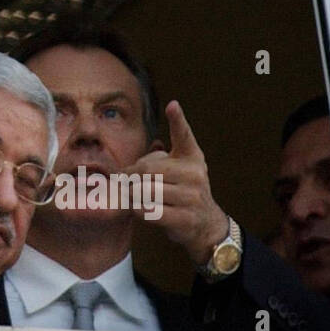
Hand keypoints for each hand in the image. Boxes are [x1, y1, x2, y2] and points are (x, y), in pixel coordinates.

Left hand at [132, 100, 229, 266]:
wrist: (205, 225)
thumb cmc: (183, 192)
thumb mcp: (178, 169)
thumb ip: (159, 158)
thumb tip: (147, 148)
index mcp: (192, 158)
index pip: (184, 136)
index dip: (178, 120)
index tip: (172, 105)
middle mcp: (195, 174)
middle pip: (147, 170)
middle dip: (131, 177)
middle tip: (124, 182)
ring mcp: (192, 197)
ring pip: (146, 191)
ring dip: (133, 195)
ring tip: (133, 196)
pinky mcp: (184, 219)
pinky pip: (149, 211)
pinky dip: (138, 210)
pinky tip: (140, 209)